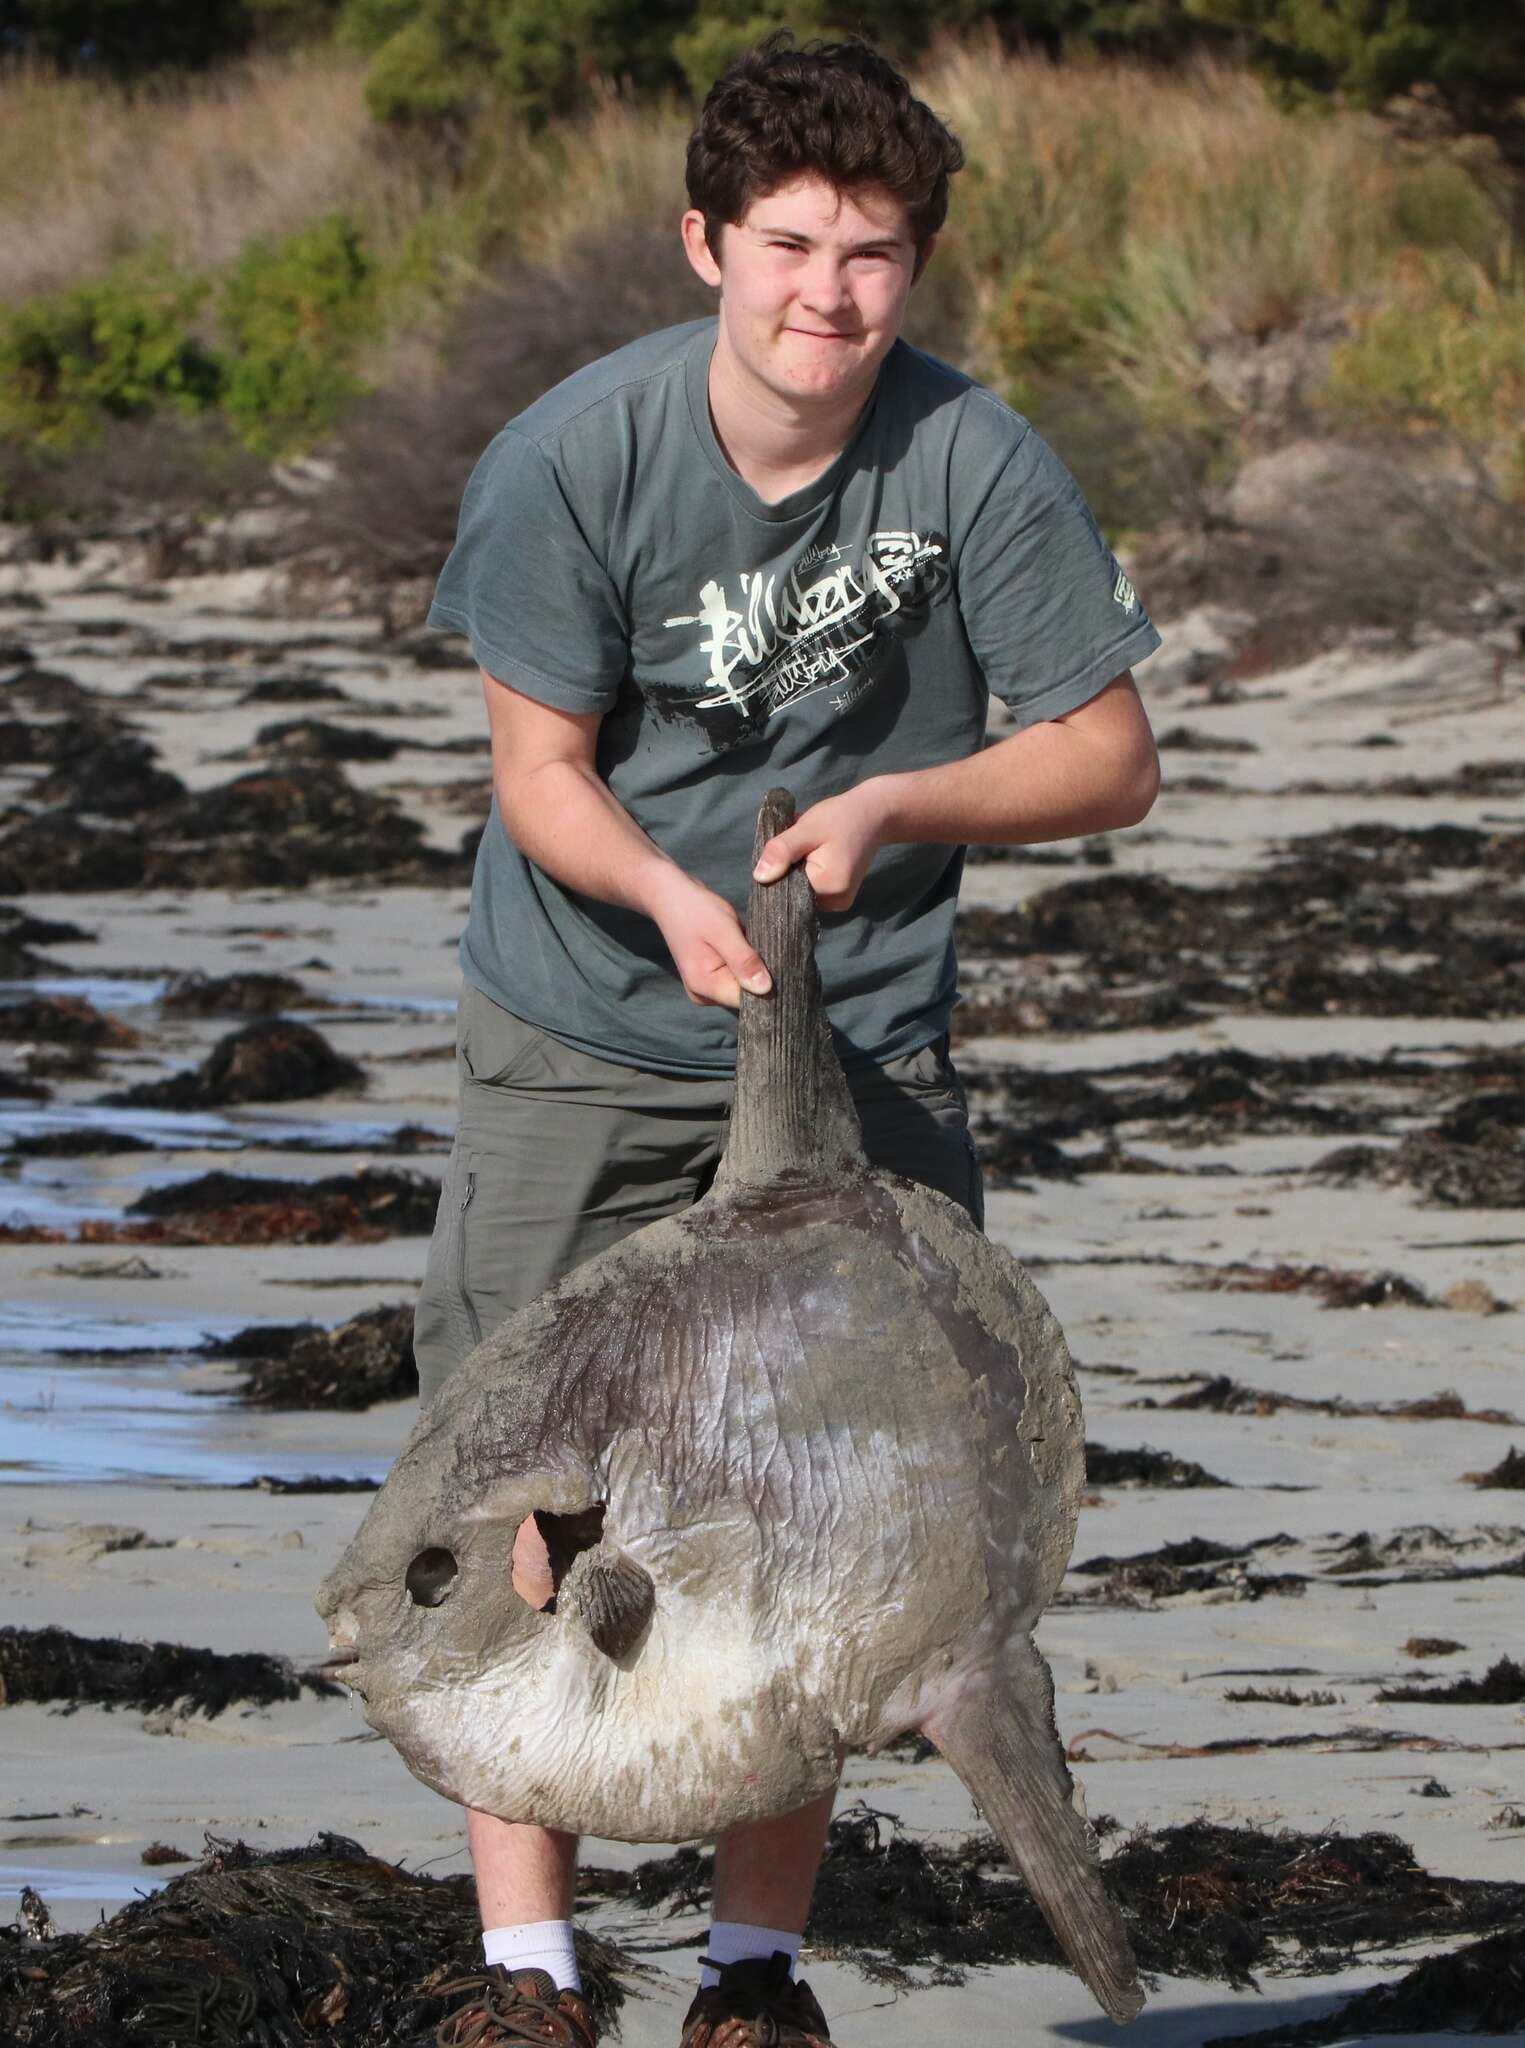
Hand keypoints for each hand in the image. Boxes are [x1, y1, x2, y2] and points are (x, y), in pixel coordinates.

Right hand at [647, 871, 772, 1007]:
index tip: (775, 960)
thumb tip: (766, 989)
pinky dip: (745, 963)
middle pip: (747, 996)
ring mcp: (706, 989)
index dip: (768, 984)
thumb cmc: (695, 910)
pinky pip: (737, 977)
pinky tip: (742, 945)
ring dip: (752, 966)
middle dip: (760, 973)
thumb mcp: (723, 930)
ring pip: (744, 986)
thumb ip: (744, 960)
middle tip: (760, 944)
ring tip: (746, 941)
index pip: (749, 1000)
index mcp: (705, 986)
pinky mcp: (711, 979)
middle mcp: (704, 995)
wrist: (671, 898)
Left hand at [751, 780, 893, 910]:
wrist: (874, 815)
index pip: (785, 889)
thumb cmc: (841, 817)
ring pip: (801, 892)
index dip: (777, 870)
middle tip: (798, 843)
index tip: (783, 848)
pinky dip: (807, 875)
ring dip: (796, 872)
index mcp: (828, 888)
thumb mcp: (807, 829)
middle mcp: (835, 903)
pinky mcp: (839, 899)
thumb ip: (782, 851)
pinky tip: (814, 857)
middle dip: (787, 870)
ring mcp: (839, 904)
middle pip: (794, 893)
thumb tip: (759, 877)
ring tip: (808, 849)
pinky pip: (812, 891)